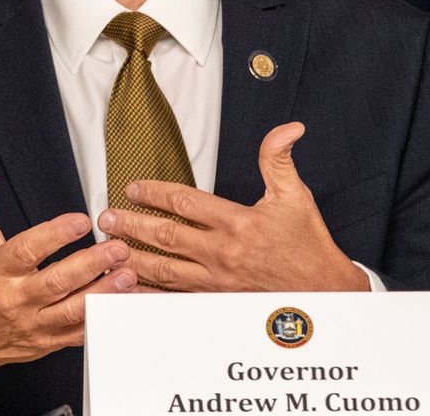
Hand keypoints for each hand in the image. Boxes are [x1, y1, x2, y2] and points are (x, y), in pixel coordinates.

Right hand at [0, 162, 136, 376]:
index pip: (27, 252)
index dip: (55, 236)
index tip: (82, 221)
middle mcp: (15, 299)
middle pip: (57, 282)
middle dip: (91, 265)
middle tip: (118, 248)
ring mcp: (33, 324)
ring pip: (72, 310)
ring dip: (103, 292)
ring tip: (129, 275)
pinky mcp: (47, 342)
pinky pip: (78, 333)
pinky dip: (102, 318)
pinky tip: (122, 301)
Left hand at [97, 123, 367, 292]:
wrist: (323, 293)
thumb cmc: (308, 245)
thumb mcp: (296, 195)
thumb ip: (280, 159)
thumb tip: (288, 127)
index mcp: (238, 223)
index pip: (186, 204)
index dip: (155, 193)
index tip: (133, 187)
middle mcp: (222, 254)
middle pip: (166, 236)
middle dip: (132, 225)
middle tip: (107, 218)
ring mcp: (217, 281)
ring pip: (164, 269)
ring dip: (133, 257)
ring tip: (109, 249)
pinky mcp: (216, 301)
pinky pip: (175, 298)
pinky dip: (149, 294)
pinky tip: (129, 289)